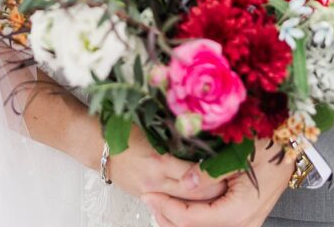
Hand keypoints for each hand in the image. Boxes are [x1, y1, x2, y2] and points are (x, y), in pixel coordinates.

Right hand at [110, 126, 226, 202]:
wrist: (100, 147)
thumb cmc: (126, 132)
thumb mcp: (153, 129)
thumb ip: (177, 136)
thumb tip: (204, 133)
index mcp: (159, 161)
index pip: (195, 173)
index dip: (214, 172)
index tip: (230, 164)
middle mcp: (157, 181)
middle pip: (194, 194)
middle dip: (215, 190)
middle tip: (233, 180)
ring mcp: (151, 193)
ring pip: (185, 203)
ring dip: (204, 200)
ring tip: (222, 190)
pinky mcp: (147, 198)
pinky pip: (172, 204)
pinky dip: (187, 201)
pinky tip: (199, 197)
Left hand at [142, 141, 295, 226]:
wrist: (292, 146)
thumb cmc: (269, 145)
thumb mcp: (237, 153)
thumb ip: (210, 172)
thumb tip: (184, 182)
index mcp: (239, 211)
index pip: (192, 219)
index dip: (166, 207)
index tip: (148, 194)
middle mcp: (243, 224)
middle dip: (168, 218)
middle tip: (149, 199)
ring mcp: (245, 224)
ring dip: (179, 221)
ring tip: (160, 204)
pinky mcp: (245, 218)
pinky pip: (215, 225)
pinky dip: (194, 220)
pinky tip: (181, 208)